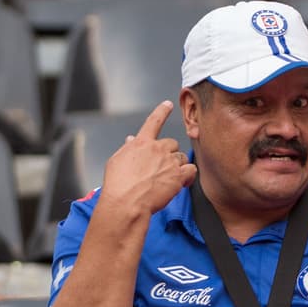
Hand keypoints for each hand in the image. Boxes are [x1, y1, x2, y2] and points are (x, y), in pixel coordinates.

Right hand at [95, 101, 196, 222]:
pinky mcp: (178, 176)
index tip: (167, 104)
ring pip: (181, 157)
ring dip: (177, 166)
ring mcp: (169, 161)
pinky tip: (182, 183)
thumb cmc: (118, 184)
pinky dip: (188, 176)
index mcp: (141, 143)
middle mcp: (157, 149)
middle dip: (169, 154)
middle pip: (172, 144)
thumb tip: (131, 140)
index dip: (161, 112)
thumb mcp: (116, 161)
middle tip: (161, 168)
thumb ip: (127, 148)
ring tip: (168, 179)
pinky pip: (191, 170)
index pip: (153, 121)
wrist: (126, 202)